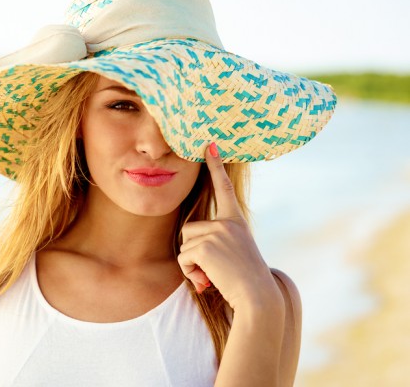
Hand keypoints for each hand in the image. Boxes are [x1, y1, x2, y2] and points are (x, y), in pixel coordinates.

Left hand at [177, 142, 275, 310]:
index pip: (225, 188)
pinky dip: (190, 272)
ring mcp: (217, 232)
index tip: (209, 144)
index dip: (216, 166)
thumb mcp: (234, 253)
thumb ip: (216, 243)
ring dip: (192, 263)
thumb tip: (190, 253)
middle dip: (194, 252)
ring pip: (185, 244)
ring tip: (213, 274)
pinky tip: (208, 280)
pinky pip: (184, 258)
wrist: (258, 296)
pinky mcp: (205, 245)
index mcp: (236, 220)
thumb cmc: (245, 280)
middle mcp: (227, 222)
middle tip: (214, 268)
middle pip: (189, 229)